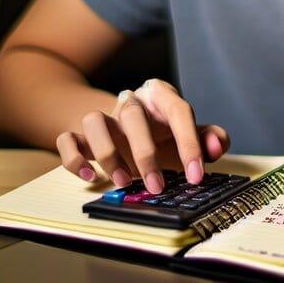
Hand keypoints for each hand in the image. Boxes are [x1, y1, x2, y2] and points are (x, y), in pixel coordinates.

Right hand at [55, 79, 229, 193]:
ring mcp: (103, 118)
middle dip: (145, 153)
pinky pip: (67, 140)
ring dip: (108, 154)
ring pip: (94, 121)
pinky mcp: (80, 135)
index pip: (178, 111)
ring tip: (124, 182)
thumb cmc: (165, 131)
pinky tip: (91, 178)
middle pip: (133, 115)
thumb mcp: (190, 133)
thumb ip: (210, 138)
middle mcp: (130, 102)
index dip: (189, 144)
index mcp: (161, 96)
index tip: (196, 176)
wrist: (131, 125)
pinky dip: (75, 159)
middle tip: (157, 186)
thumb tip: (216, 146)